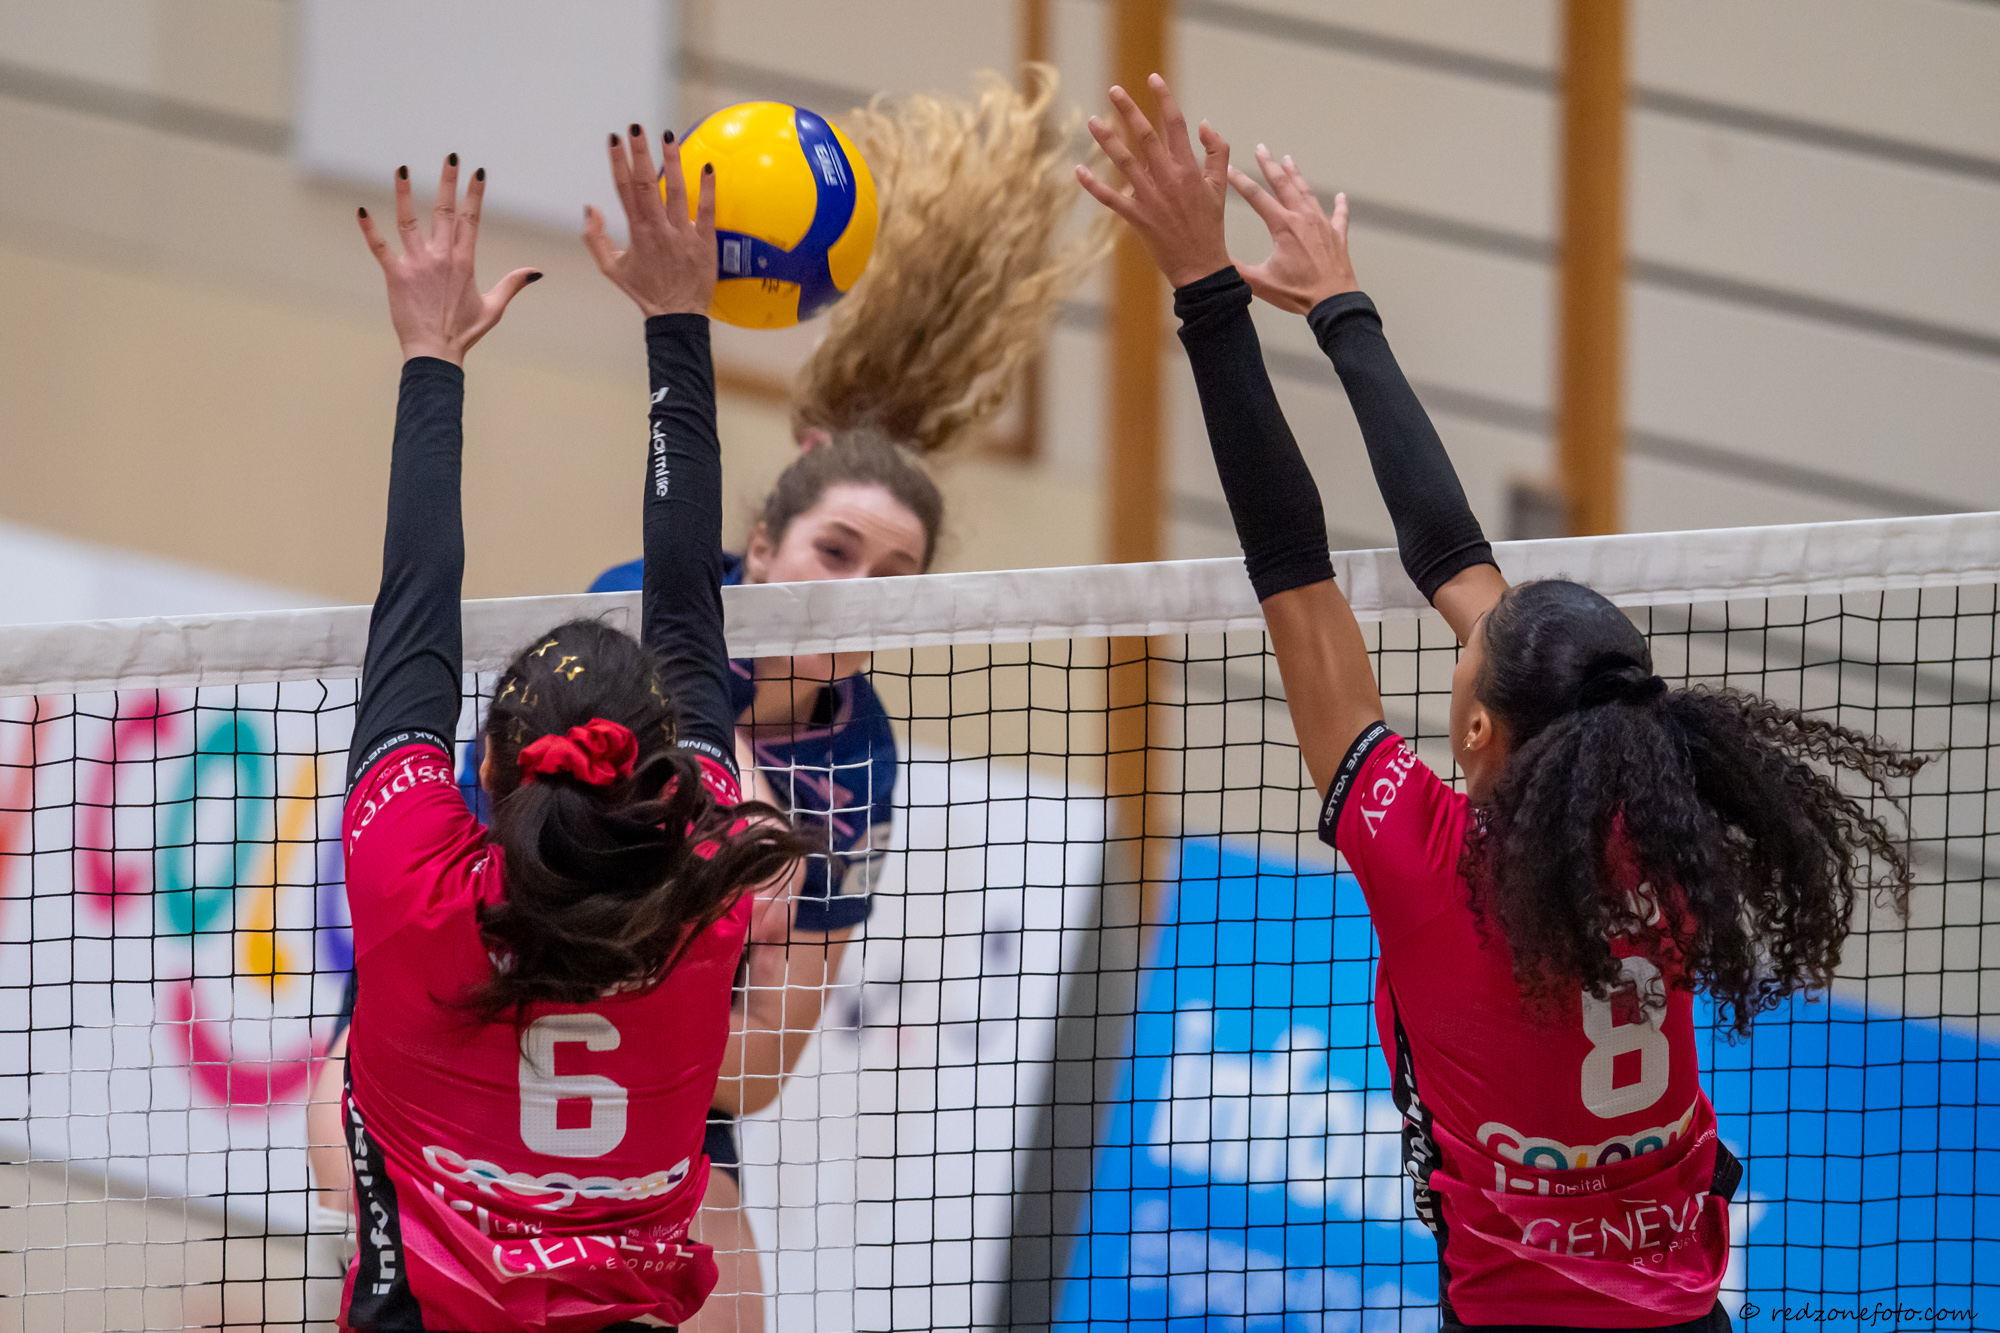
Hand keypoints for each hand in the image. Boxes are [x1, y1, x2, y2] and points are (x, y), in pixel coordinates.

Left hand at [358, 157, 539, 365]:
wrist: (436, 353)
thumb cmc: (464, 333)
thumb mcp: (494, 308)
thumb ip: (512, 285)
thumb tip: (535, 272)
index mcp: (465, 262)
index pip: (470, 220)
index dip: (474, 194)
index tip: (477, 172)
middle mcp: (441, 257)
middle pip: (444, 211)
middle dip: (448, 182)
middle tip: (451, 157)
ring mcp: (417, 264)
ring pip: (409, 222)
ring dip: (404, 194)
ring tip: (402, 170)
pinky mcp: (395, 276)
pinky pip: (380, 248)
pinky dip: (370, 229)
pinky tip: (362, 210)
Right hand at [583, 126, 715, 316]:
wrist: (677, 317)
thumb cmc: (645, 291)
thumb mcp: (611, 268)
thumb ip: (595, 238)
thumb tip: (590, 207)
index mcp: (636, 232)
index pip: (624, 189)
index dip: (618, 162)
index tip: (613, 138)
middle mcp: (658, 229)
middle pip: (646, 184)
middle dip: (640, 154)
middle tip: (636, 127)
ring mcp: (683, 234)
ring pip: (676, 192)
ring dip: (671, 162)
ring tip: (668, 135)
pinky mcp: (705, 242)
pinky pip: (708, 211)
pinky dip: (708, 189)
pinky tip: (707, 166)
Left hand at [1075, 75, 1232, 288]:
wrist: (1202, 267)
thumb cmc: (1210, 226)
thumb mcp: (1220, 186)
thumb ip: (1216, 152)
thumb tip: (1205, 123)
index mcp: (1189, 168)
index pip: (1176, 125)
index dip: (1164, 99)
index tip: (1153, 78)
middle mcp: (1168, 178)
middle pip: (1145, 136)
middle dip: (1129, 111)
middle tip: (1114, 90)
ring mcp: (1151, 198)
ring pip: (1125, 162)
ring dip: (1107, 140)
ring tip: (1092, 121)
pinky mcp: (1137, 217)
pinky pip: (1110, 198)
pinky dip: (1093, 185)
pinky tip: (1078, 170)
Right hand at [1228, 145, 1358, 312]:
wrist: (1333, 302)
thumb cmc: (1298, 294)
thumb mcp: (1260, 283)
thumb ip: (1237, 269)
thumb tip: (1214, 261)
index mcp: (1283, 226)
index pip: (1257, 197)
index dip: (1240, 182)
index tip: (1229, 169)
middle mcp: (1303, 218)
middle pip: (1284, 185)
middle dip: (1270, 165)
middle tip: (1262, 148)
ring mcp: (1322, 224)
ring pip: (1308, 193)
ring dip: (1297, 176)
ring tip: (1289, 159)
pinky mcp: (1338, 236)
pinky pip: (1339, 215)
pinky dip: (1340, 205)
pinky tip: (1341, 196)